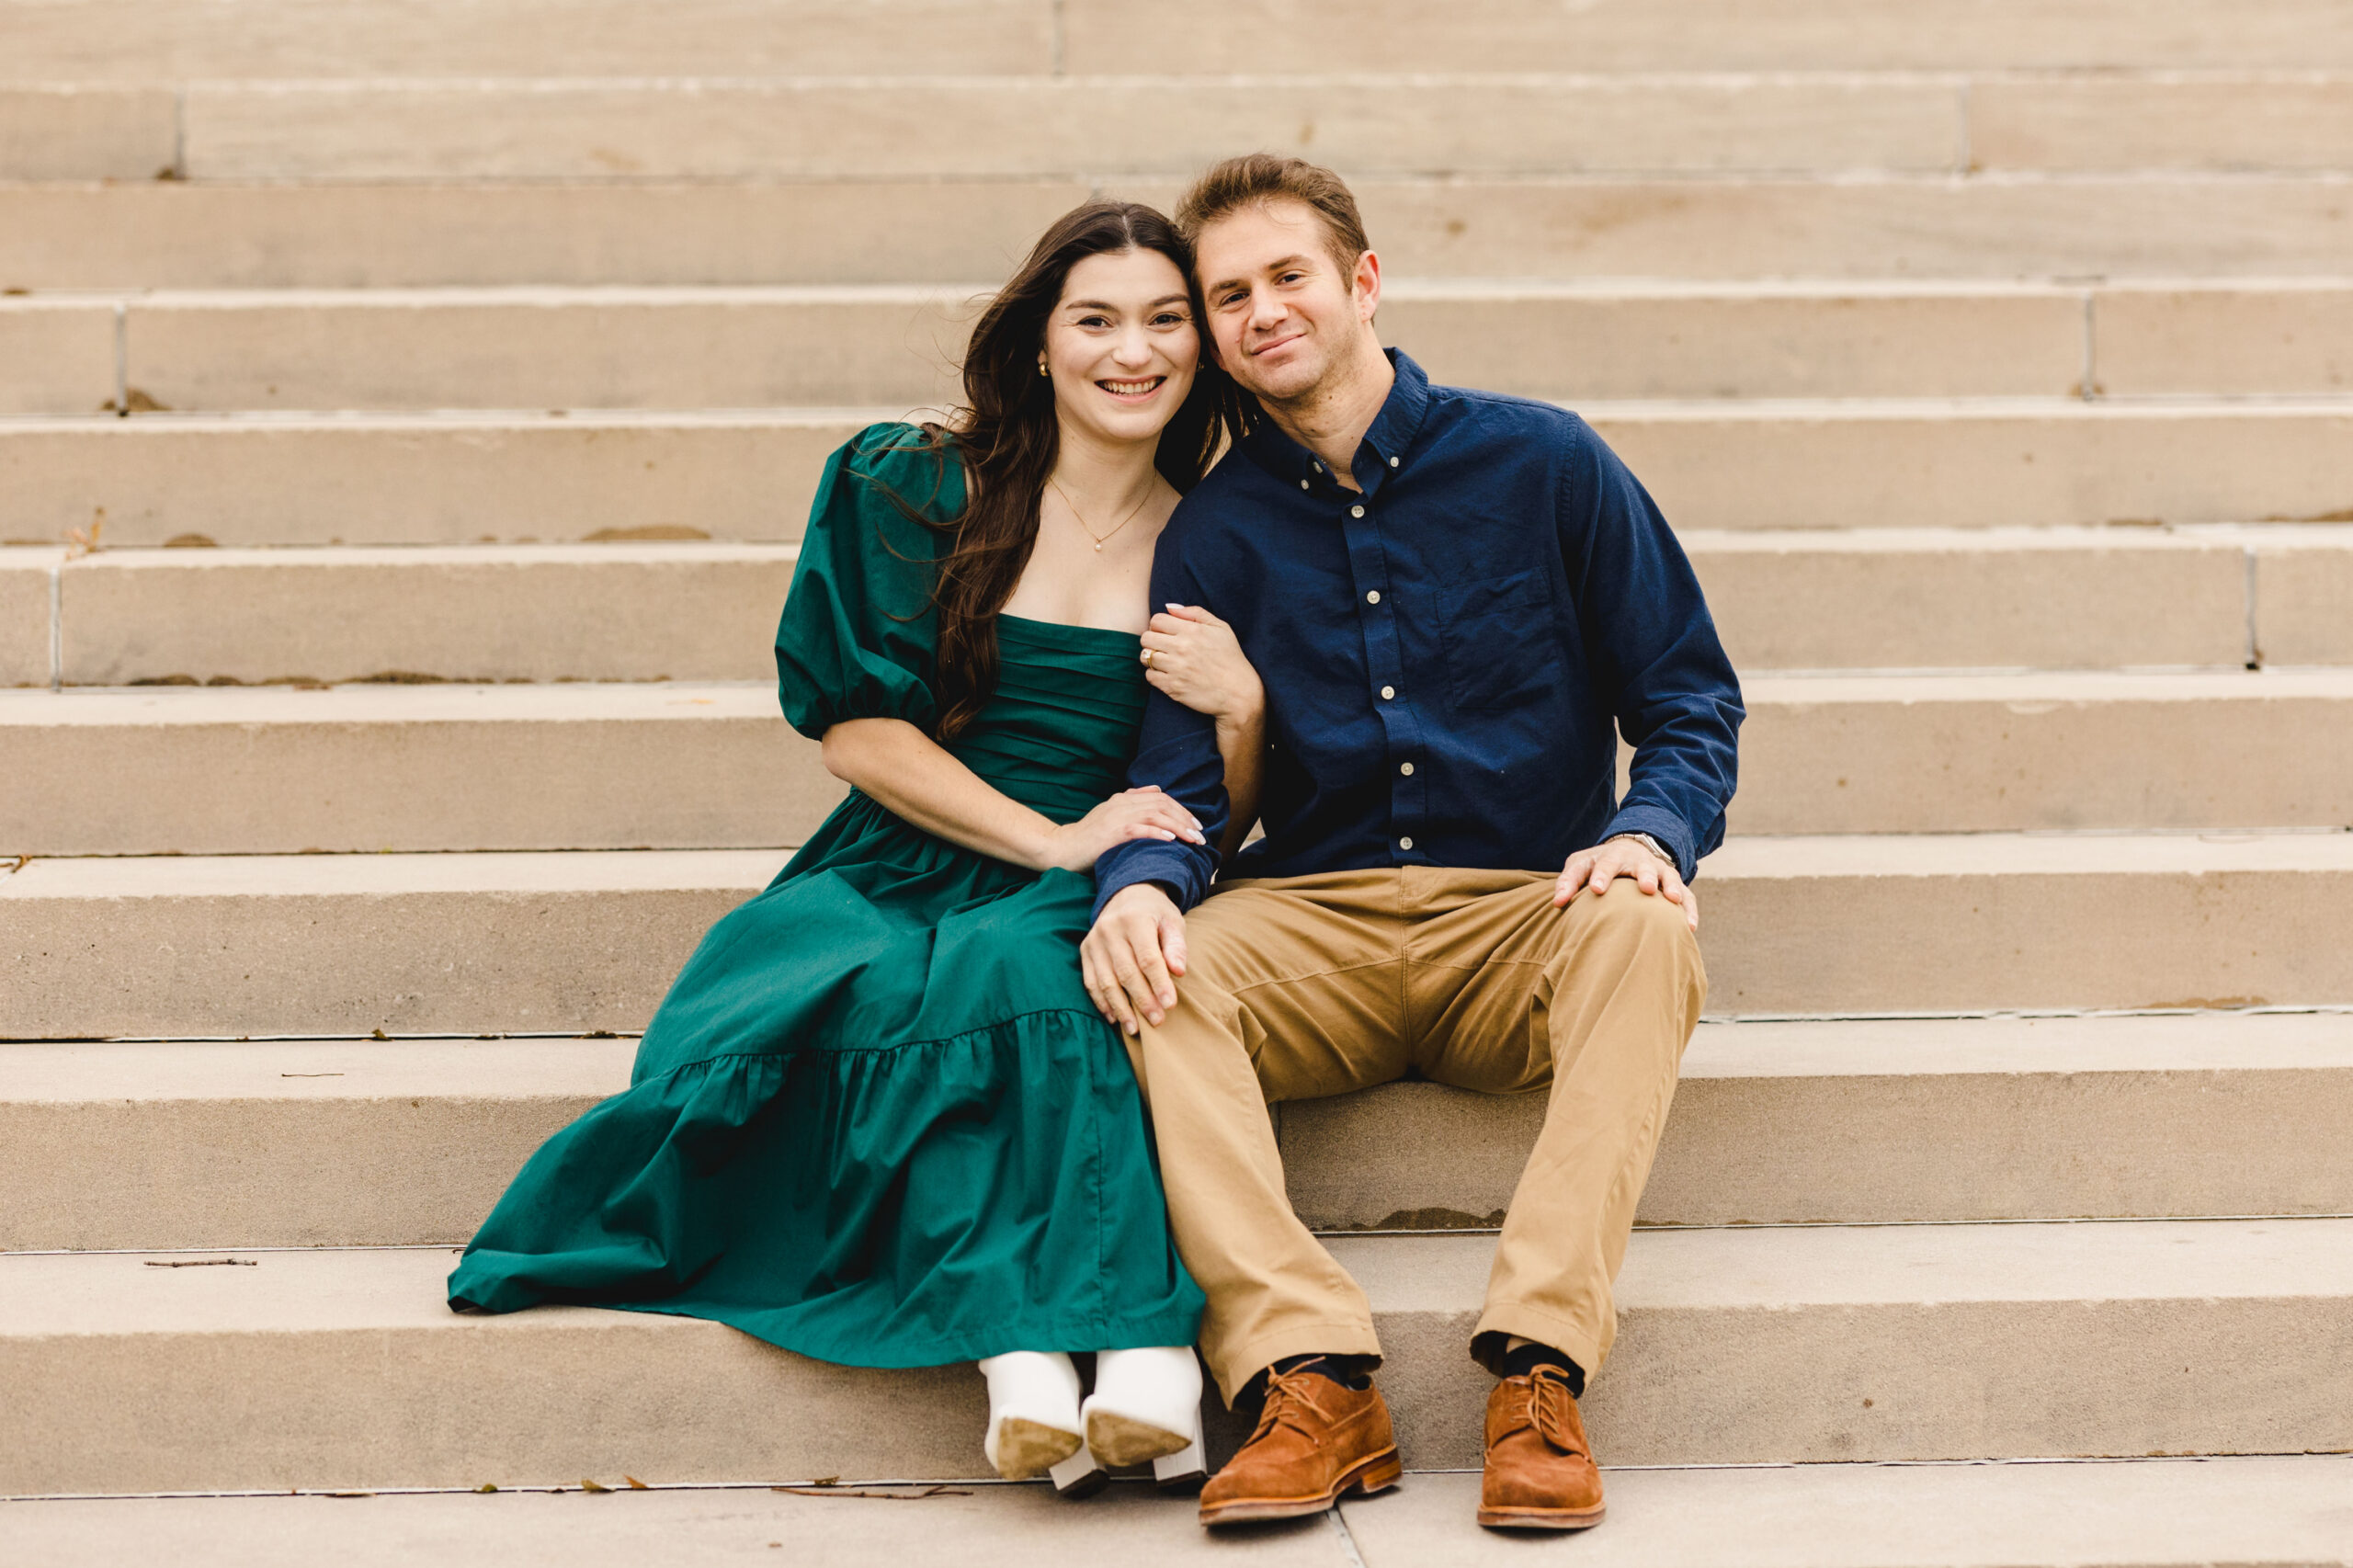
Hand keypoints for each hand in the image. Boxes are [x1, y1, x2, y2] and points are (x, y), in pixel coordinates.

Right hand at [1042, 787, 1204, 873]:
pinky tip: (1171, 840)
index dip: (1181, 809)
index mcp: (1124, 798)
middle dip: (1185, 819)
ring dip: (1178, 827)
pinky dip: (1157, 833)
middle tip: (1201, 834)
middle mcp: (1122, 803)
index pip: (1161, 798)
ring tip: (1193, 839)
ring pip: (1156, 816)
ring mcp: (1116, 817)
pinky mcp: (1111, 832)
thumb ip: (1133, 800)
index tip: (1195, 824)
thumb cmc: (1088, 836)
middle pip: (1163, 805)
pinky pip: (1139, 830)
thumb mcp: (1111, 813)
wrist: (1062, 848)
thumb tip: (1157, 790)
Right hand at [1080, 882, 1188, 1033]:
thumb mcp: (1173, 921)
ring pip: (1106, 981)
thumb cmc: (1156, 913)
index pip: (1148, 958)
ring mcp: (1094, 941)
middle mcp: (1110, 930)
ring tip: (1135, 1029)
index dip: (1159, 983)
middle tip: (1157, 1021)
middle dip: (1142, 1000)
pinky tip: (1115, 1017)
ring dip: (1121, 1007)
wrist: (1126, 895)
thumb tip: (1178, 972)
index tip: (1170, 1005)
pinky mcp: (1085, 951)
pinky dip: (1102, 1002)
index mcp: (1135, 920)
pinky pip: (1091, 981)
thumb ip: (1176, 946)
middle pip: (1126, 972)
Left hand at [1140, 604, 1263, 723]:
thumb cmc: (1231, 658)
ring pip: (1145, 657)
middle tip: (1163, 647)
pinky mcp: (1172, 687)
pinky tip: (1168, 675)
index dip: (1158, 625)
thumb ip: (1195, 613)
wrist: (1239, 693)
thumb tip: (1169, 607)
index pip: (1156, 620)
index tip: (1166, 633)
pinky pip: (1149, 676)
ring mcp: (1175, 668)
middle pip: (1146, 638)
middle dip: (1152, 640)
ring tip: (1165, 661)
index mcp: (1192, 631)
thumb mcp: (1221, 628)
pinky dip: (1155, 675)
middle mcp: (1181, 648)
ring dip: (1152, 658)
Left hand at [1553, 835, 1698, 930]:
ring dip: (1669, 887)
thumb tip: (1558, 902)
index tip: (1596, 889)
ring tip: (1672, 900)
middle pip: (1641, 865)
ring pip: (1666, 875)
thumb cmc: (1597, 865)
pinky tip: (1689, 926)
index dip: (1601, 875)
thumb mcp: (1581, 865)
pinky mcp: (1672, 883)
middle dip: (1643, 875)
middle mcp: (1637, 860)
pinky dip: (1688, 909)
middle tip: (1644, 888)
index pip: (1604, 863)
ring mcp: (1657, 870)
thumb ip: (1568, 881)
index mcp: (1611, 856)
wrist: (1628, 850)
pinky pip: (1685, 895)